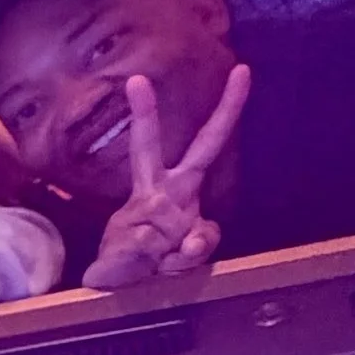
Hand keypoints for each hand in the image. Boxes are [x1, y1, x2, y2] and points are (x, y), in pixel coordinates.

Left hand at [80, 64, 249, 289]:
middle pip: (207, 145)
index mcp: (149, 187)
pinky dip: (188, 260)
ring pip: (207, 227)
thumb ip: (120, 258)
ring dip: (188, 248)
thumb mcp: (111, 262)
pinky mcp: (203, 238)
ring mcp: (193, 214)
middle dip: (227, 110)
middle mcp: (177, 192)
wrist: (136, 285)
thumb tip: (134, 254)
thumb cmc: (120, 260)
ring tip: (162, 262)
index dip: (145, 114)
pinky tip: (174, 264)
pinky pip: (203, 248)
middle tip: (243, 70)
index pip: (146, 145)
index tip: (137, 79)